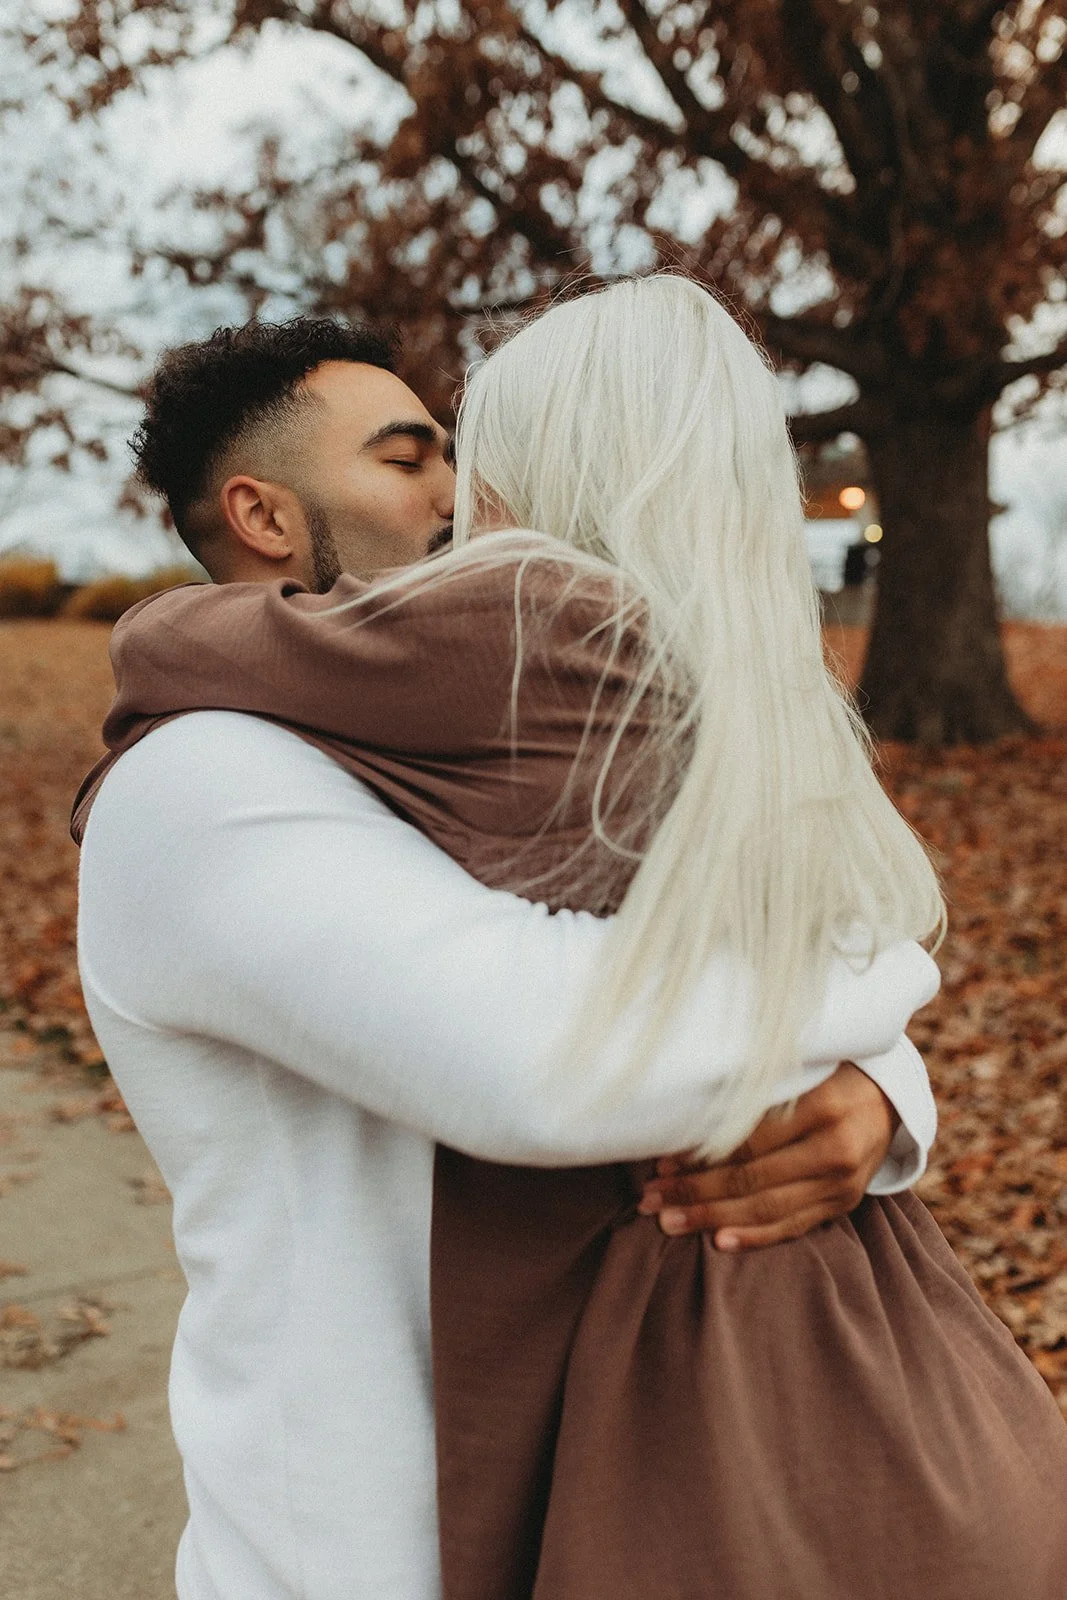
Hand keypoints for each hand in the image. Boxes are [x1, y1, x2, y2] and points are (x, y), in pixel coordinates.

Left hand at [637, 1060, 896, 1250]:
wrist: (887, 1096)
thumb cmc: (827, 1072)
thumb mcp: (798, 1068)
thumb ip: (755, 1089)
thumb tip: (684, 1116)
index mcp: (823, 1107)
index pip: (749, 1140)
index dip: (702, 1155)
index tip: (661, 1161)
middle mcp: (836, 1149)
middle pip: (752, 1179)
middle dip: (694, 1192)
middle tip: (650, 1198)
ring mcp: (842, 1183)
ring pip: (767, 1209)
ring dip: (712, 1217)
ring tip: (669, 1221)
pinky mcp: (844, 1203)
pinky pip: (793, 1226)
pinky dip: (754, 1236)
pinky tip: (718, 1241)